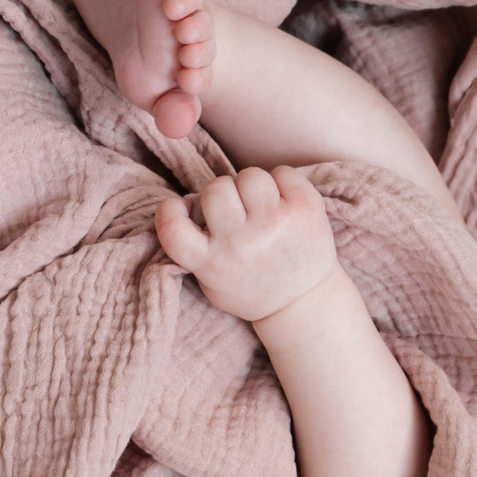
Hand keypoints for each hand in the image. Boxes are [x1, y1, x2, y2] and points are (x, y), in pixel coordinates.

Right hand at [155, 165, 337, 322]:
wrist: (304, 304)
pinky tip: (283, 203)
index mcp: (212, 262)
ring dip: (251, 185)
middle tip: (235, 209)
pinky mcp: (305, 210)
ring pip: (250, 176)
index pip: (172, 227)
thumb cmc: (251, 287)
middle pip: (216, 188)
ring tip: (260, 205)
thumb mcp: (213, 282)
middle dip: (222, 192)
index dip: (171, 210)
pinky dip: (281, 182)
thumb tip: (188, 204)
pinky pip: (283, 172)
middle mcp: (242, 243)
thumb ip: (196, 250)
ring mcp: (276, 225)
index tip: (185, 210)